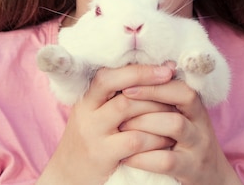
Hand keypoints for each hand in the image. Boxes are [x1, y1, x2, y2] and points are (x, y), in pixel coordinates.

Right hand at [36, 63, 174, 184]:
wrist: (68, 177)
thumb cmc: (90, 140)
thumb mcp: (95, 114)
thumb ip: (116, 96)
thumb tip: (155, 72)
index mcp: (86, 98)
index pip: (109, 74)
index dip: (139, 70)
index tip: (166, 69)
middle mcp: (86, 113)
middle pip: (120, 89)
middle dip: (152, 86)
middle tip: (174, 85)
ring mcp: (93, 134)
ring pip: (128, 109)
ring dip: (155, 109)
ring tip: (175, 111)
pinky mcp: (102, 156)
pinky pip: (134, 141)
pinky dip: (154, 138)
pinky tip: (167, 139)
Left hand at [120, 78, 241, 184]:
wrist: (212, 179)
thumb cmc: (186, 142)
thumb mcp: (181, 118)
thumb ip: (163, 100)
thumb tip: (134, 76)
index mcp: (195, 106)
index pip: (179, 83)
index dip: (154, 82)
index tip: (127, 84)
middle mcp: (201, 122)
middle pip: (182, 97)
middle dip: (148, 96)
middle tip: (119, 102)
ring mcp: (199, 146)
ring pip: (175, 124)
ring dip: (145, 122)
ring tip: (121, 126)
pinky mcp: (192, 170)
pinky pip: (166, 160)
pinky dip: (143, 157)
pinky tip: (126, 156)